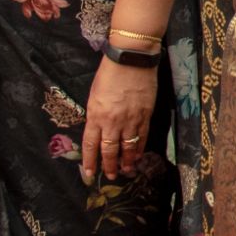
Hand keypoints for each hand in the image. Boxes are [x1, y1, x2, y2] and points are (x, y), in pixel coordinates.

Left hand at [83, 54, 157, 184]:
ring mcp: (130, 120)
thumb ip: (96, 115)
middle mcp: (112, 122)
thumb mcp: (94, 95)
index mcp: (96, 116)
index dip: (90, 161)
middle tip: (111, 176)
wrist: (131, 59)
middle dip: (109, 165)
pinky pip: (142, 137)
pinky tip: (138, 155)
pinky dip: (139, 148)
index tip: (90, 174)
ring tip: (126, 171)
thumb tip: (98, 130)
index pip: (91, 145)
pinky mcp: (145, 115)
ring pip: (127, 147)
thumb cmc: (109, 74)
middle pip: (109, 150)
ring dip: (126, 162)